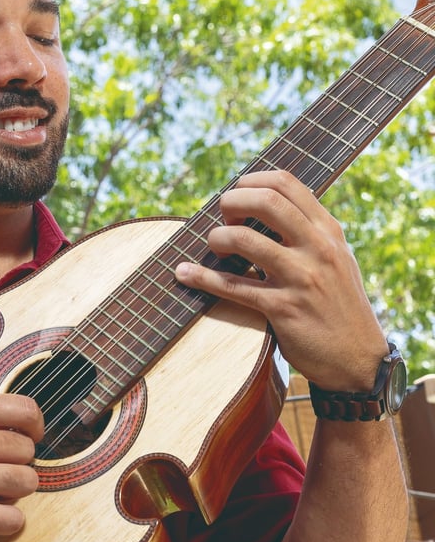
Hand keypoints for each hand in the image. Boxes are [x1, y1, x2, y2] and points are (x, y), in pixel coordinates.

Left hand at [174, 170, 388, 389]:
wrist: (358, 360)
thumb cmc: (339, 306)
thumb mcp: (337, 259)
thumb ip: (308, 232)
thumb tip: (264, 206)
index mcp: (328, 231)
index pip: (286, 183)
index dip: (251, 181)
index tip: (236, 194)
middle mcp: (318, 248)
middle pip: (266, 201)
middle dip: (232, 202)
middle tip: (223, 217)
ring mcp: (301, 278)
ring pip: (245, 240)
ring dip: (218, 238)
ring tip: (215, 247)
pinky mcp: (284, 309)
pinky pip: (234, 287)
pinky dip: (202, 278)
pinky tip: (184, 274)